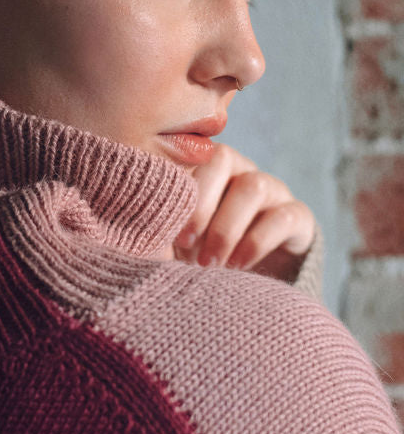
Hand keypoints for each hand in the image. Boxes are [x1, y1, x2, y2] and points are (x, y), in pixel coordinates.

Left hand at [172, 142, 316, 281]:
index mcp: (208, 168)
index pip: (196, 153)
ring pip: (253, 186)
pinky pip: (283, 217)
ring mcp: (273, 190)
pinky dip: (256, 243)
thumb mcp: (179, 239)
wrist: (249, 280)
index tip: (172, 232)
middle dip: (202, 206)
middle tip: (188, 247)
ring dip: (227, 228)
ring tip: (210, 263)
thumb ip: (162, 225)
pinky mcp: (298, 216)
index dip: (184, 188)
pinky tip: (238, 265)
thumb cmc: (200, 252)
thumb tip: (136, 230)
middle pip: (224, 159)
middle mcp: (241, 171)